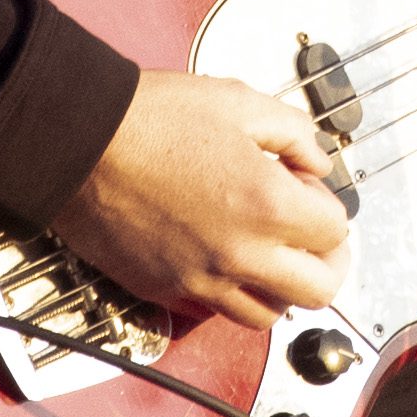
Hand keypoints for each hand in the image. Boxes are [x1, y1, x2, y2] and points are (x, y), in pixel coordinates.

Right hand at [51, 70, 350, 329]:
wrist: (81, 141)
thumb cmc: (151, 117)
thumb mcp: (240, 101)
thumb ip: (295, 134)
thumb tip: (316, 162)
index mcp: (266, 204)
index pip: (335, 232)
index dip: (328, 206)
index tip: (310, 191)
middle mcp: (239, 254)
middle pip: (317, 290)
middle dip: (326, 262)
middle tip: (314, 238)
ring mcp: (201, 280)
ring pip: (269, 315)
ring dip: (281, 286)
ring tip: (271, 253)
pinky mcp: (166, 292)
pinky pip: (216, 314)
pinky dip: (233, 295)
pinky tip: (226, 261)